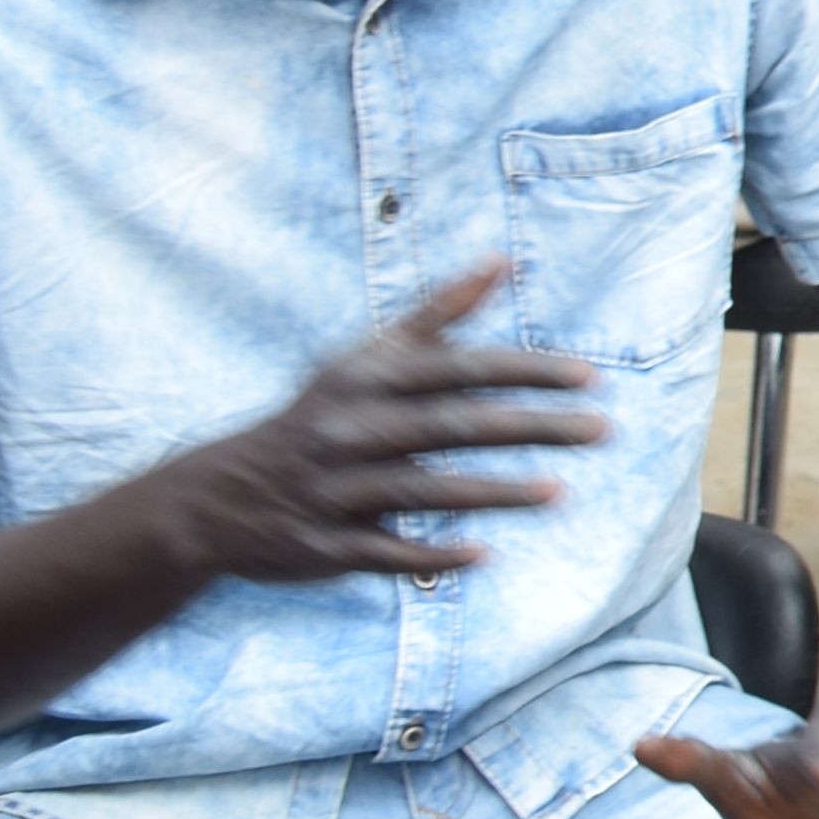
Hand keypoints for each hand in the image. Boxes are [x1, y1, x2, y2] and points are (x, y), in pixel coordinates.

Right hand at [156, 266, 603, 586]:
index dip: (525, 372)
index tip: (591, 378)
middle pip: (454, 427)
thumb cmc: (319, 414)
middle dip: (531, 428)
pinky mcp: (325, 546)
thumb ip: (438, 313)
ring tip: (559, 492)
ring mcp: (336, 492)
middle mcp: (350, 431)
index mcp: (367, 381)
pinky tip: (483, 554)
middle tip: (602, 431)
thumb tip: (502, 262)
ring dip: (495, 493)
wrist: (217, 496)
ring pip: (426, 490)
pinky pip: (385, 553)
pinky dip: (432, 555)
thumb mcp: (366, 359)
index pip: (459, 369)